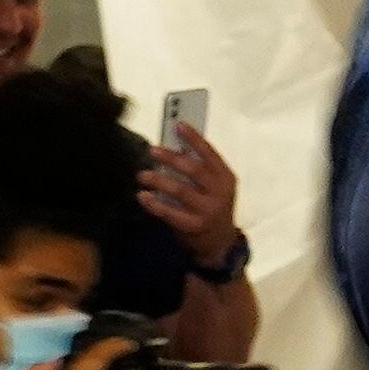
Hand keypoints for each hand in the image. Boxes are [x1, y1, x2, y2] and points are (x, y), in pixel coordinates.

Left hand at [140, 123, 241, 268]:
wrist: (220, 244)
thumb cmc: (212, 208)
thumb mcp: (215, 187)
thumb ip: (200, 170)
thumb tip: (174, 148)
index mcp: (225, 178)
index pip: (210, 153)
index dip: (194, 138)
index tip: (178, 125)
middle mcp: (220, 192)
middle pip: (194, 170)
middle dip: (172, 158)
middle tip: (152, 150)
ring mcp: (208, 210)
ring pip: (180, 190)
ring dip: (159, 180)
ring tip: (142, 175)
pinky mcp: (194, 225)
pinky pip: (170, 213)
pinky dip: (154, 204)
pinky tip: (143, 196)